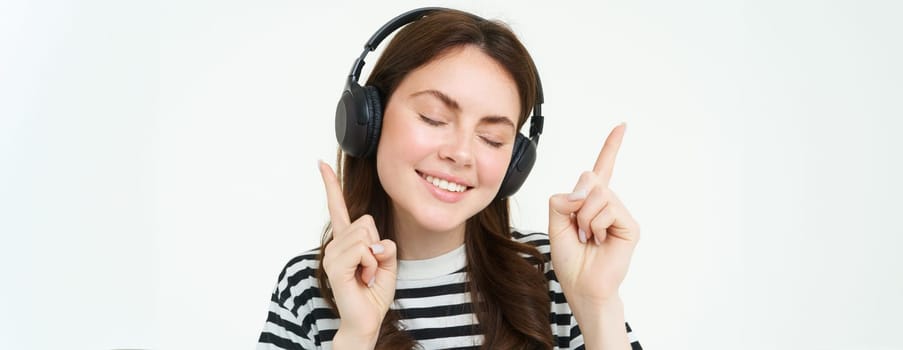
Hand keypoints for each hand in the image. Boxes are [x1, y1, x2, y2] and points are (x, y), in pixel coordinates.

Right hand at [318, 161, 397, 342]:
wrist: (367, 319)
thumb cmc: (375, 291)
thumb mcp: (387, 262)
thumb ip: (383, 245)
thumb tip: (373, 242)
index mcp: (346, 241)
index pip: (339, 208)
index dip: (330, 185)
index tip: (321, 163)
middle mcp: (335, 245)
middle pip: (366, 221)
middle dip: (378, 244)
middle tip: (371, 269)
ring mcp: (332, 255)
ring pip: (366, 235)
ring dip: (376, 259)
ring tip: (366, 276)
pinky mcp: (335, 266)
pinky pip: (362, 250)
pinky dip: (371, 265)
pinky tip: (364, 279)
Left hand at [547, 123, 639, 308]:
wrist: (583, 287)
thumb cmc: (571, 260)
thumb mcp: (555, 225)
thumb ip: (561, 201)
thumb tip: (584, 190)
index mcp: (591, 202)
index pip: (602, 168)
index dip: (611, 147)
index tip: (622, 126)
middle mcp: (608, 204)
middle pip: (590, 178)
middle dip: (576, 201)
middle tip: (579, 228)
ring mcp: (620, 213)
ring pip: (597, 194)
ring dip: (584, 218)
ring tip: (589, 237)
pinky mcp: (630, 225)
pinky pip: (607, 209)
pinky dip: (595, 225)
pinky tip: (599, 240)